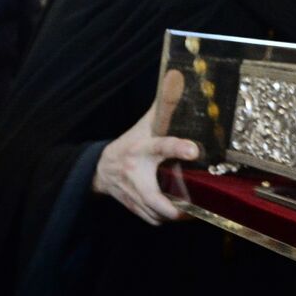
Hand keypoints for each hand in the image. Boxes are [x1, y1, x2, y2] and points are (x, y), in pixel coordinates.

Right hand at [92, 99, 199, 224]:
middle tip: (196, 208)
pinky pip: (152, 220)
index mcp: (142, 149)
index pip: (160, 146)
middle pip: (154, 198)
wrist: (100, 169)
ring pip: (156, 214)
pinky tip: (176, 213)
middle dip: (176, 208)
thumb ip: (164, 105)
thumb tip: (177, 76)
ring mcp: (133, 194)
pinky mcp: (133, 207)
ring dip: (174, 216)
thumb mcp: (146, 124)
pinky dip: (165, 219)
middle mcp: (136, 174)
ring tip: (192, 211)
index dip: (177, 147)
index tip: (194, 149)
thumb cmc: (129, 144)